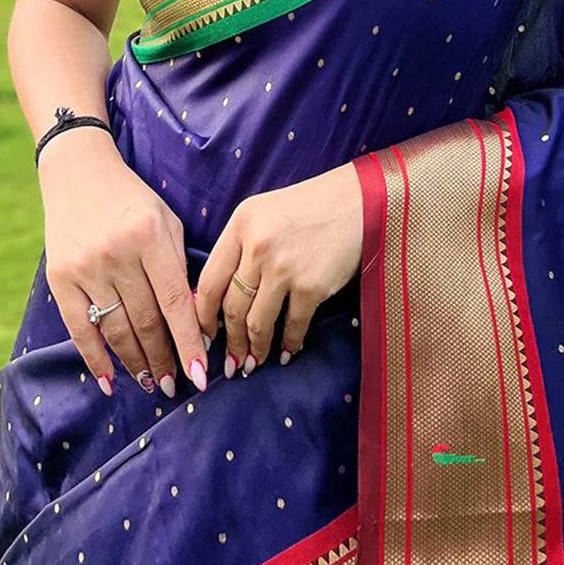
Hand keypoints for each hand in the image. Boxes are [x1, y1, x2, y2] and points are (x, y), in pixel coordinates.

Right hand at [39, 129, 208, 397]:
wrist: (78, 172)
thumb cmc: (133, 200)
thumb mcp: (167, 222)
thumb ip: (179, 266)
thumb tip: (193, 322)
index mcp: (150, 237)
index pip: (175, 302)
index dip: (188, 343)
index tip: (200, 375)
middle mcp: (117, 254)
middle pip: (146, 322)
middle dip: (164, 359)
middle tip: (176, 385)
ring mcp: (86, 268)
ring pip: (116, 330)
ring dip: (136, 364)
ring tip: (152, 383)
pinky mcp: (60, 278)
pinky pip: (80, 329)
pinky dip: (95, 359)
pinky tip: (109, 382)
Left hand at [193, 160, 363, 375]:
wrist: (360, 202)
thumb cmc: (312, 207)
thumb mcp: (265, 213)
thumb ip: (241, 246)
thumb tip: (221, 297)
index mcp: (241, 224)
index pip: (209, 280)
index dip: (202, 316)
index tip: (204, 335)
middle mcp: (257, 246)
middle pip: (231, 307)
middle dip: (229, 341)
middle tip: (230, 362)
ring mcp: (283, 268)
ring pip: (257, 323)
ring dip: (254, 349)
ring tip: (253, 362)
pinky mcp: (311, 286)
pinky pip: (292, 325)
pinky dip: (288, 344)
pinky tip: (286, 352)